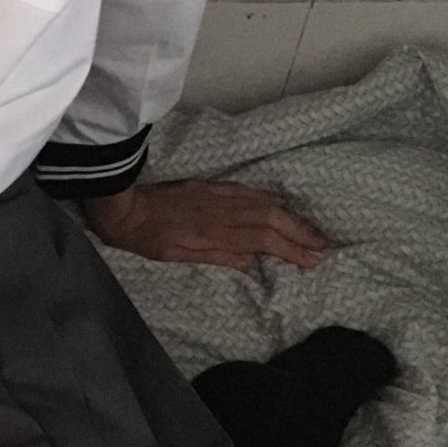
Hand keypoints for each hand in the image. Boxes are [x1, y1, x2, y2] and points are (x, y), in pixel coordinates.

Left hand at [82, 179, 327, 270]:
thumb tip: (251, 260)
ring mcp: (218, 195)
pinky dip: (271, 199)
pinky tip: (283, 205)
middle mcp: (222, 211)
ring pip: (265, 203)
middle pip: (272, 219)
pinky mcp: (212, 185)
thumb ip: (216, 256)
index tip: (312, 260)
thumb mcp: (176, 256)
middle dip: (301, 232)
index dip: (291, 249)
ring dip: (292, 217)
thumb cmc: (146, 239)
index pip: (263, 240)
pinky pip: (250, 191)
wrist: (124, 206)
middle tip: (323, 245)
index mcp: (214, 232)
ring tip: (312, 230)